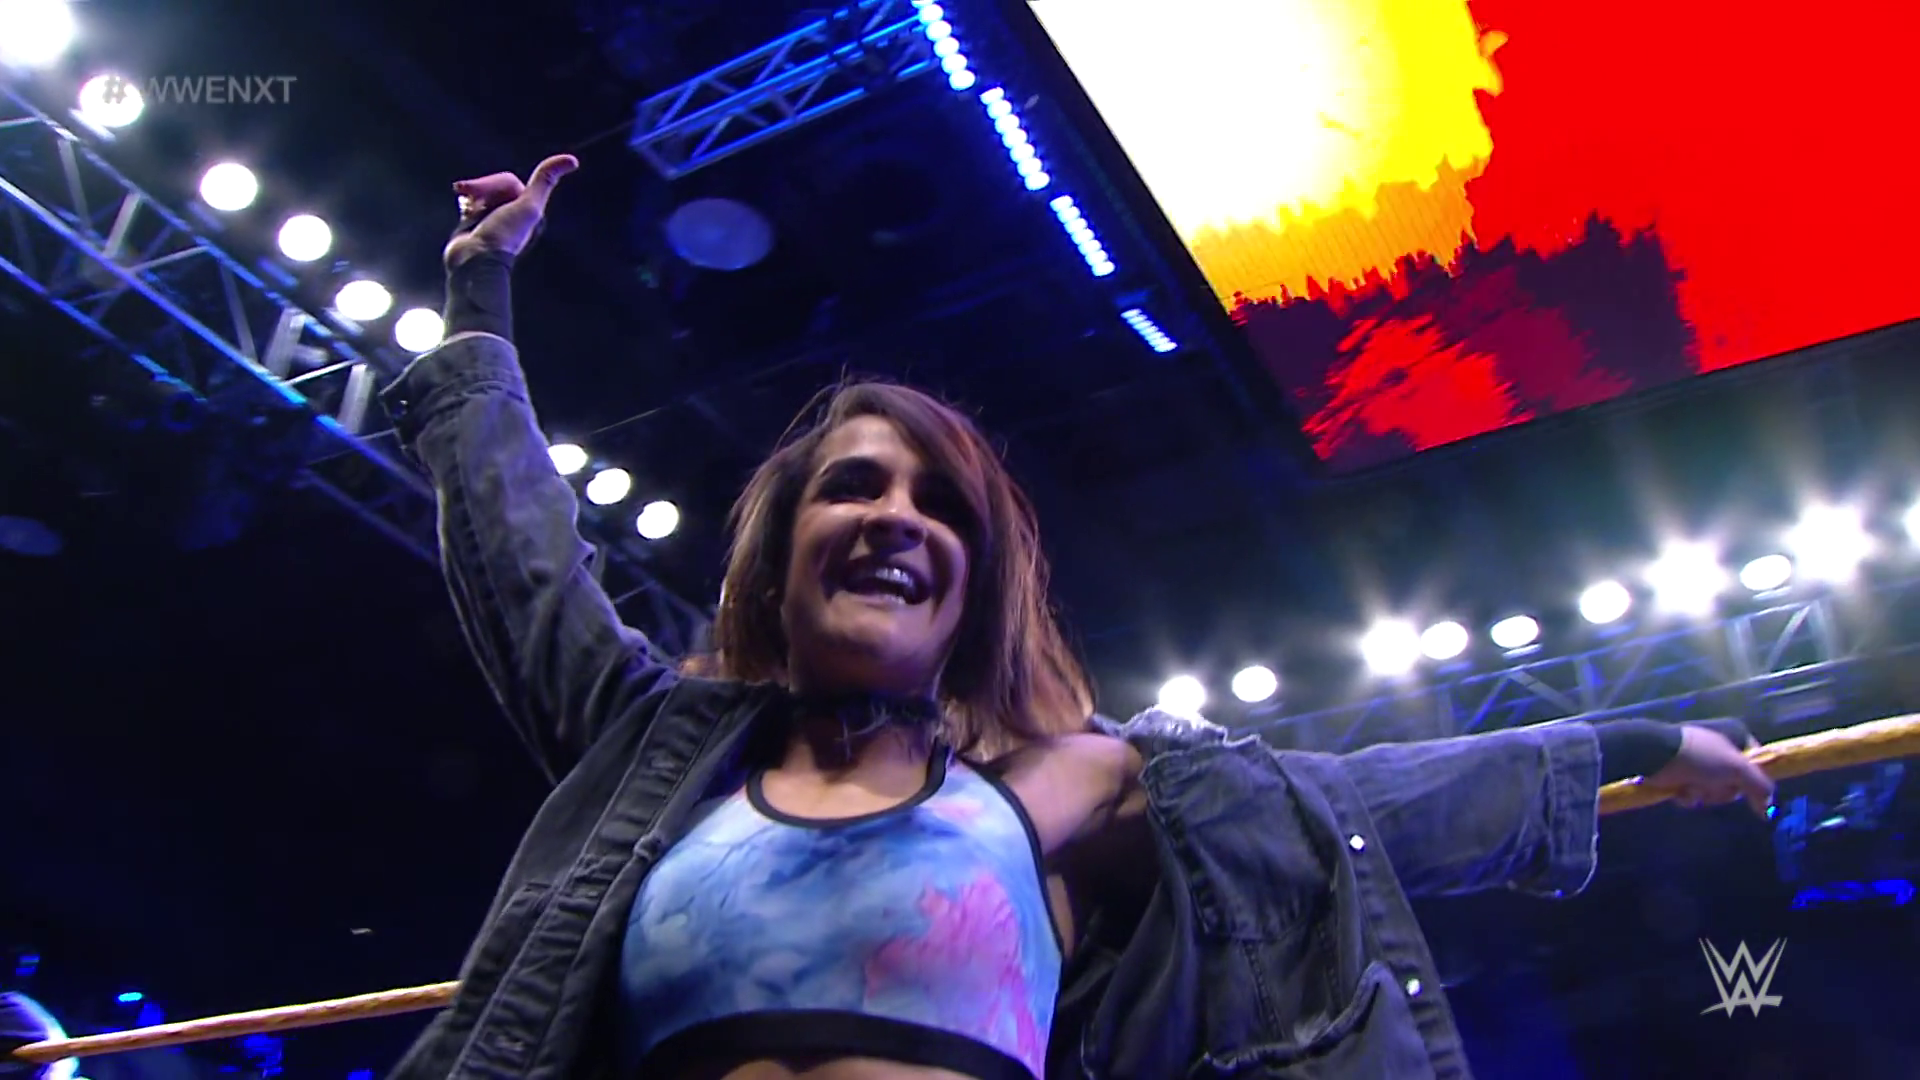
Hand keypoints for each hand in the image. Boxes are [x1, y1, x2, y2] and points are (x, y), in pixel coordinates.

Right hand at [442, 154, 577, 268]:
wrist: (474, 259)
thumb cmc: (503, 235)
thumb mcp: (529, 206)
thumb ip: (545, 181)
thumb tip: (573, 160)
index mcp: (527, 211)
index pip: (508, 182)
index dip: (496, 184)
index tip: (487, 196)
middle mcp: (511, 213)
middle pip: (493, 185)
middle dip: (481, 188)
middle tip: (467, 196)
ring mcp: (492, 216)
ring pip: (481, 191)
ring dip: (471, 194)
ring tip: (466, 207)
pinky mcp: (474, 221)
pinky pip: (470, 200)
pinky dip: (466, 202)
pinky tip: (464, 209)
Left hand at [1645, 724, 1773, 815]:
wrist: (1654, 755)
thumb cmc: (1700, 757)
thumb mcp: (1736, 769)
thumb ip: (1758, 786)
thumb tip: (1768, 808)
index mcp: (1734, 735)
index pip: (1757, 762)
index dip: (1754, 780)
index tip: (1751, 793)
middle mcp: (1718, 746)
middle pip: (1735, 781)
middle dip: (1722, 790)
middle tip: (1713, 785)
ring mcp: (1698, 760)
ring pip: (1714, 790)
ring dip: (1703, 793)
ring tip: (1692, 785)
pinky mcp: (1680, 772)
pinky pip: (1694, 793)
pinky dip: (1687, 795)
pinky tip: (1679, 789)